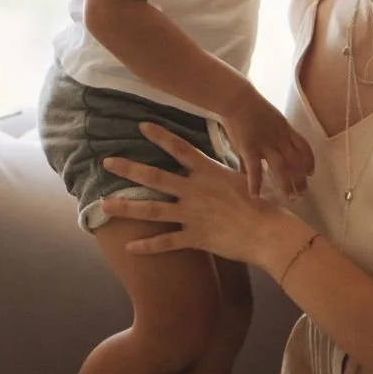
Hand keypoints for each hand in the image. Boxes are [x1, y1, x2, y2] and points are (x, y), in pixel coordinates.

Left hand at [101, 122, 283, 260]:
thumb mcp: (242, 180)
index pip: (180, 148)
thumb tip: (214, 167)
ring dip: (126, 208)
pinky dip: (147, 246)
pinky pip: (166, 242)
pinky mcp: (194, 237)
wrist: (269, 232)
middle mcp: (195, 191)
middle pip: (155, 177)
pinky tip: (129, 247)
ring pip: (152, 210)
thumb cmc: (262, 205)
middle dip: (129, 169)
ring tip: (104, 205)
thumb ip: (222, 174)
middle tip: (107, 163)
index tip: (141, 126)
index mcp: (208, 173)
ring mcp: (192, 214)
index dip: (160, 136)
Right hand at [221, 86, 314, 197]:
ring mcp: (265, 144)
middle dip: (301, 178)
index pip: (304, 147)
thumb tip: (267, 151)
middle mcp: (279, 138)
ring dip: (287, 184)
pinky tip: (256, 195)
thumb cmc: (250, 107)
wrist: (237, 98)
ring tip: (291, 198)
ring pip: (282, 167)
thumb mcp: (268, 119)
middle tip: (304, 193)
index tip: (310, 173)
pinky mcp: (250, 148)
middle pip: (296, 161)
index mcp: (285, 129)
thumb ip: (271, 135)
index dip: (309, 161)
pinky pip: (255, 169)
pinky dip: (256, 183)